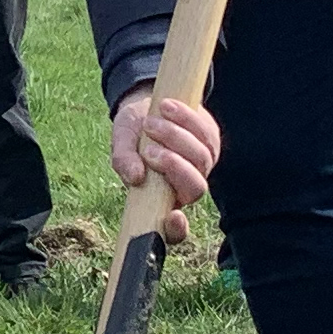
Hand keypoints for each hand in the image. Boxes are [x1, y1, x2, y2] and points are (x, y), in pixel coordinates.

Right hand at [111, 88, 220, 241]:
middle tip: (149, 150)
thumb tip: (135, 176)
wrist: (147, 104)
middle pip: (195, 189)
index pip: (174, 229)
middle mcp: (184, 187)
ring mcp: (201, 165)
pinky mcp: (211, 142)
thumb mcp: (121, 144)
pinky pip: (205, 133)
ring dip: (175, 137)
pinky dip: (185, 119)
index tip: (172, 216)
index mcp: (160, 199)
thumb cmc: (132, 133)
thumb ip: (123, 160)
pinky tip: (166, 107)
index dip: (176, 229)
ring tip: (151, 121)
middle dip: (174, 167)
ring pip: (201, 159)